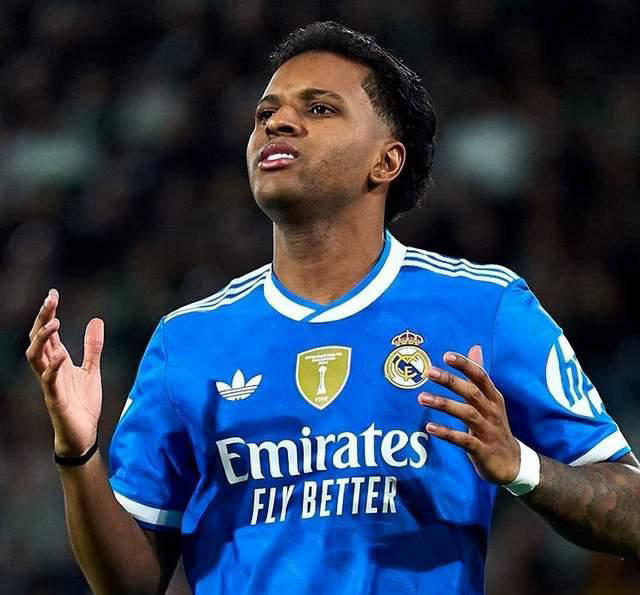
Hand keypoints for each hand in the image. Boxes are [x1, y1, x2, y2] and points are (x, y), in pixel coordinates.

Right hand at [26, 289, 103, 456]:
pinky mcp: (55, 400)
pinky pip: (48, 381)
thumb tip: (96, 320)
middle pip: (38, 340)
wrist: (83, 434)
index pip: (49, 333)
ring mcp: (50, 384)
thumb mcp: (92, 370)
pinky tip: (60, 355)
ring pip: (34, 357)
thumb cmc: (83, 403)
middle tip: (50, 299)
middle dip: (42, 319)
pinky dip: (53, 367)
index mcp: (58, 361)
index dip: (48, 313)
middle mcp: (49, 369)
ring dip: (43, 339)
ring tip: (54, 322)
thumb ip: (93, 347)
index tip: (53, 294)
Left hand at [418, 346, 520, 484]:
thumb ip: (479, 376)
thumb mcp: (491, 400)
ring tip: (422, 398)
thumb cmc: (495, 427)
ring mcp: (488, 431)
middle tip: (429, 372)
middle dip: (450, 381)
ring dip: (444, 404)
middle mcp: (492, 411)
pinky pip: (463, 440)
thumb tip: (475, 347)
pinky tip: (430, 427)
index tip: (446, 355)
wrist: (512, 464)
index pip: (481, 376)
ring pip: (466, 414)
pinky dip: (446, 433)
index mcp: (494, 398)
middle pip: (472, 392)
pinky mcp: (481, 450)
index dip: (465, 365)